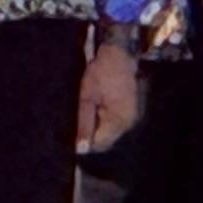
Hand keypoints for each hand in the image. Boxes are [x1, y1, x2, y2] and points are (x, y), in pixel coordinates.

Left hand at [75, 34, 141, 154]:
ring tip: (85, 111)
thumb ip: (84, 123)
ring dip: (97, 127)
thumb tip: (81, 148)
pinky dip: (104, 119)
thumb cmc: (101, 72)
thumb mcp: (87, 97)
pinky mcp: (131, 111)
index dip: (85, 143)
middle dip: (90, 135)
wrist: (119, 54)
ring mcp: (132, 117)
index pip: (100, 144)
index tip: (70, 136)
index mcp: (119, 120)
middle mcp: (129, 122)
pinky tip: (95, 107)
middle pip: (106, 140)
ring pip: (110, 132)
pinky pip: (115, 123)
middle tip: (76, 121)